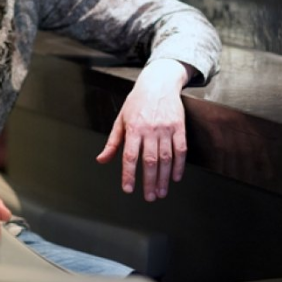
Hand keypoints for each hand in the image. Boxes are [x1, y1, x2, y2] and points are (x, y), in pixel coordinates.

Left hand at [96, 59, 193, 200]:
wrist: (158, 83)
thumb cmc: (137, 102)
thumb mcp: (121, 119)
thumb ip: (113, 142)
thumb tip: (101, 160)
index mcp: (133, 128)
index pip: (130, 156)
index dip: (128, 174)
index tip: (128, 189)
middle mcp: (150, 129)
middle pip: (149, 160)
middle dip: (149, 181)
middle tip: (149, 197)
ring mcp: (166, 128)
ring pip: (166, 158)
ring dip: (164, 178)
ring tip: (161, 192)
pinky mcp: (179, 127)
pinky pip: (180, 150)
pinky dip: (179, 165)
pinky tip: (175, 177)